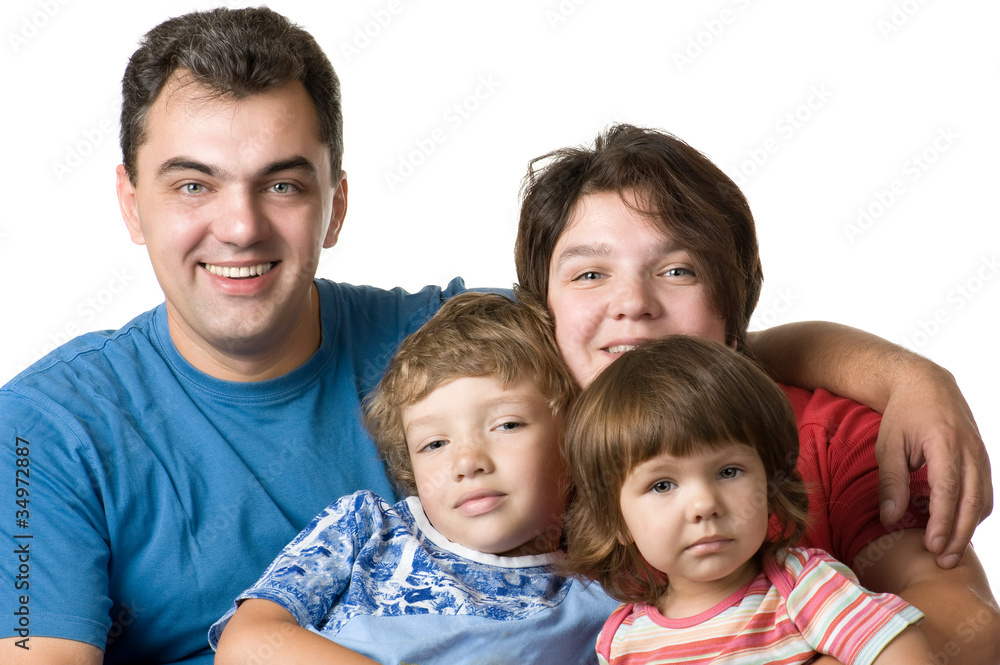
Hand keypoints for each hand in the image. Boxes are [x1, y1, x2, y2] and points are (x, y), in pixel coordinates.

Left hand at [875, 363, 991, 567]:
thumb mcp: (888, 445)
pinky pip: (985, 492)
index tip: (932, 546)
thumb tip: (890, 520)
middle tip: (943, 561)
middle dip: (959, 535)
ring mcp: (981, 454)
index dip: (943, 522)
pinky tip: (956, 526)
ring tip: (948, 551)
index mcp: (945, 444)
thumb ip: (892, 482)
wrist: (927, 385)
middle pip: (972, 502)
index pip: (949, 491)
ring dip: (969, 528)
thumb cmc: (902, 415)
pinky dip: (973, 513)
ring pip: (983, 500)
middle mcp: (970, 450)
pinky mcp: (983, 459)